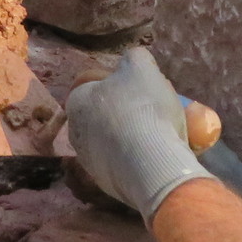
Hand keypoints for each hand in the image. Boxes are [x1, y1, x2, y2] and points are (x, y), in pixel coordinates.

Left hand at [63, 48, 209, 220]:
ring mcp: (89, 162)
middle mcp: (76, 133)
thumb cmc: (143, 109)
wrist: (151, 166)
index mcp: (77, 102)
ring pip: (116, 141)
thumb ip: (134, 57)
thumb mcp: (141, 67)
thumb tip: (132, 60)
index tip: (146, 89)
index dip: (122, 84)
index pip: (96, 86)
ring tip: (164, 136)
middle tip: (157, 111)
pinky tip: (159, 157)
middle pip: (107, 115)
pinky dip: (139, 160)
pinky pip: (125, 165)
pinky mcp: (106, 185)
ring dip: (135, 137)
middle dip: (129, 112)